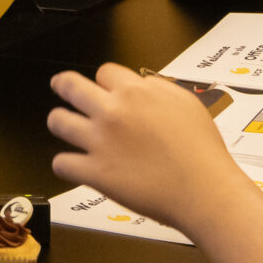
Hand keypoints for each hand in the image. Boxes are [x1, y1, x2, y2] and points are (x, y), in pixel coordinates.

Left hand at [46, 64, 251, 238]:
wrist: (204, 191)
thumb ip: (159, 89)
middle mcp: (113, 112)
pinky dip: (65, 164)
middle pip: (70, 85)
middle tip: (61, 86)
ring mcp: (100, 141)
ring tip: (63, 125)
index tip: (106, 89)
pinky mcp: (95, 172)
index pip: (104, 72)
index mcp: (136, 93)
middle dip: (63, 85)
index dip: (105, 81)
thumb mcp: (187, 103)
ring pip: (58, 121)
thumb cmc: (202, 152)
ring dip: (60, 122)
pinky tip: (73, 165)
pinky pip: (62, 163)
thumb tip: (142, 84)